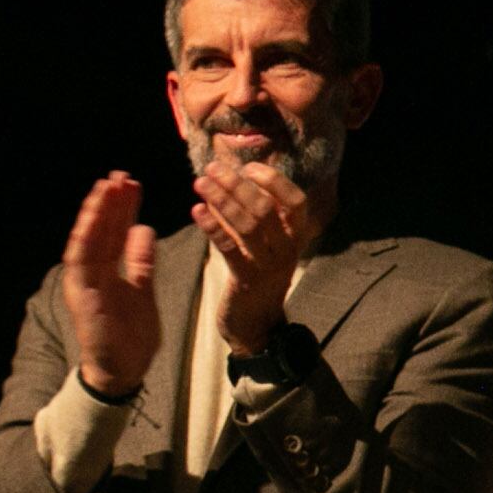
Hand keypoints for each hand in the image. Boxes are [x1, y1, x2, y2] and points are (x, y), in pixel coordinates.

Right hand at [62, 172, 159, 397]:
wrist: (124, 371)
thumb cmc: (131, 335)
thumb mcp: (143, 290)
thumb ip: (141, 262)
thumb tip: (143, 228)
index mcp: (107, 270)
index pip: (114, 232)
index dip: (122, 208)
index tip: (132, 185)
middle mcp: (92, 273)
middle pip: (100, 231)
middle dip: (109, 203)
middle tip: (119, 176)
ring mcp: (84, 283)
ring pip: (87, 240)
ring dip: (94, 214)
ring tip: (105, 188)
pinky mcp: (81, 296)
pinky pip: (80, 262)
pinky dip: (84, 238)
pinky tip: (92, 218)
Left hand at [193, 160, 311, 355]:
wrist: (256, 326)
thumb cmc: (257, 278)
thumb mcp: (266, 246)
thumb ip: (256, 216)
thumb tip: (232, 178)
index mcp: (295, 238)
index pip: (296, 201)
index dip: (274, 181)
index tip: (248, 167)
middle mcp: (287, 250)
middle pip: (266, 208)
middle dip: (237, 184)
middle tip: (212, 169)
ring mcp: (268, 266)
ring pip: (248, 225)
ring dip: (222, 200)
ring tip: (200, 183)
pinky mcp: (247, 280)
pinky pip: (229, 247)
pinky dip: (212, 226)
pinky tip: (197, 211)